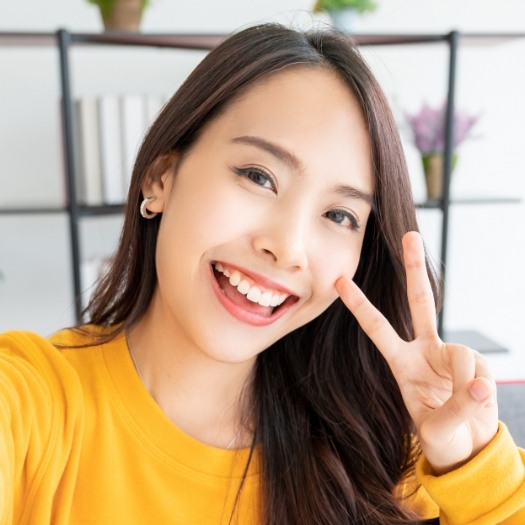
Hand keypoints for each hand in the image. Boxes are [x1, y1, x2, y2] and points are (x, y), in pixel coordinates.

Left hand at [335, 231, 497, 474]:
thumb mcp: (437, 431)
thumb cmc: (440, 437)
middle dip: (415, 269)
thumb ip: (456, 409)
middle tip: (410, 235)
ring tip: (468, 404)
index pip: (376, 327)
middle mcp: (424, 350)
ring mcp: (450, 354)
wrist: (467, 445)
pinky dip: (482, 388)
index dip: (359, 304)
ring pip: (462, 354)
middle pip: (420, 302)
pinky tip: (478, 399)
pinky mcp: (474, 364)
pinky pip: (480, 370)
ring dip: (467, 381)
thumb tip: (480, 386)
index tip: (339, 280)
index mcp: (401, 362)